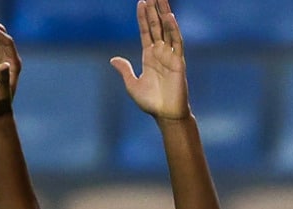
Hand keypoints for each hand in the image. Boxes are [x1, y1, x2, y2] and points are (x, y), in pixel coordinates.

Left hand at [110, 0, 190, 120]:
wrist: (165, 114)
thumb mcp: (132, 84)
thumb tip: (113, 59)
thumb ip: (124, 70)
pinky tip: (169, 17)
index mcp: (149, 56)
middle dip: (154, 10)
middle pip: (157, 26)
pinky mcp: (178, 62)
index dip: (143, 17)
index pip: (146, 31)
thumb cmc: (150, 102)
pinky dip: (173, 29)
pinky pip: (177, 42)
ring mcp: (170, 56)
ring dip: (164, 14)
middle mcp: (160, 53)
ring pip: (167, 30)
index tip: (141, 2)